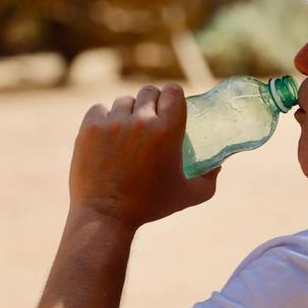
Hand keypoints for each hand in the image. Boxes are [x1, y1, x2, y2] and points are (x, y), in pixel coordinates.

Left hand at [68, 83, 219, 228]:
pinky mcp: (90, 128)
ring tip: (127, 132)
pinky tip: (108, 134)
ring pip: (124, 101)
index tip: (169, 106)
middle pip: (148, 92)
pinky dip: (104, 119)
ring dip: (128, 112)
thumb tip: (218, 165)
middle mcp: (141, 121)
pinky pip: (100, 109)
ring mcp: (113, 123)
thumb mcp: (189, 195)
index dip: (172, 96)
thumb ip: (210, 179)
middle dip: (151, 103)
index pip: (173, 91)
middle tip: (149, 120)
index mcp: (168, 130)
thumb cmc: (150, 206)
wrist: (106, 216)